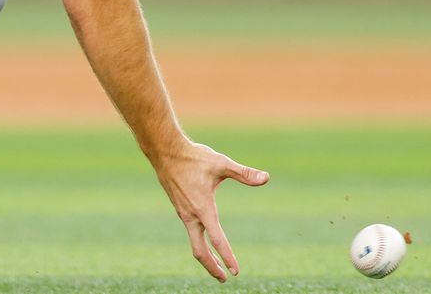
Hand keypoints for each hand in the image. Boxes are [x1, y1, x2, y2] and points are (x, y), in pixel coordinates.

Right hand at [155, 140, 269, 281]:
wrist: (165, 151)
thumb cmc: (194, 157)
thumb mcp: (221, 164)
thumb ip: (244, 173)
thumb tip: (266, 178)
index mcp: (202, 209)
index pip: (217, 239)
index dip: (227, 256)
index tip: (235, 271)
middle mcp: (191, 215)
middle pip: (199, 251)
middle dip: (211, 267)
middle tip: (223, 279)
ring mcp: (183, 213)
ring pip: (193, 241)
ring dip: (205, 255)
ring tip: (216, 264)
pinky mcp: (179, 207)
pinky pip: (190, 230)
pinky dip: (199, 241)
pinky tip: (205, 237)